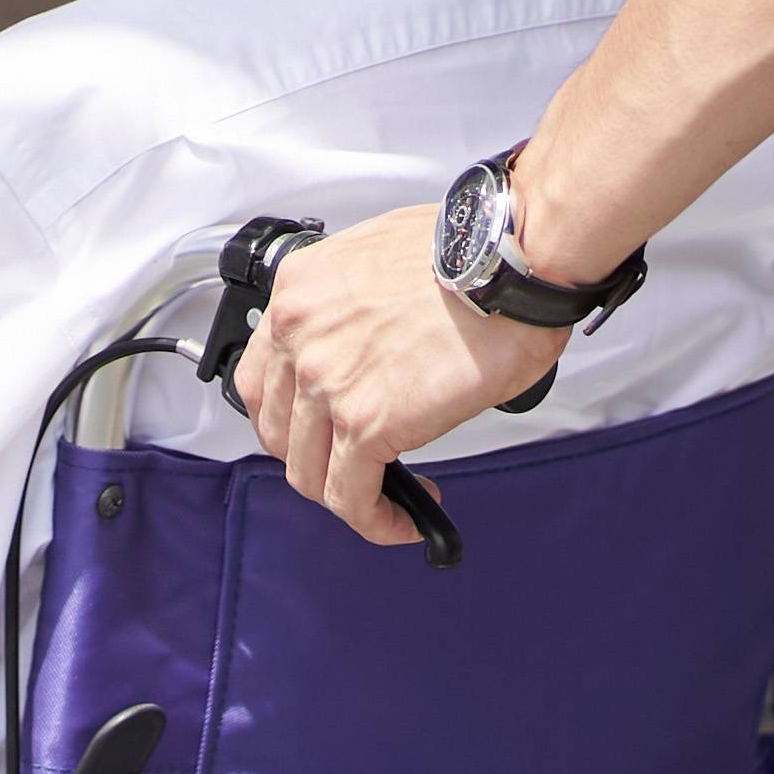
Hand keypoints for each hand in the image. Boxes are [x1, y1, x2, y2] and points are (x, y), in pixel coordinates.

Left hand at [237, 221, 562, 542]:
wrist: (511, 260)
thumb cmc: (471, 252)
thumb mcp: (380, 258)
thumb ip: (353, 306)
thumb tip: (370, 349)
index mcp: (298, 292)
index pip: (262, 379)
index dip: (291, 419)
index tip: (320, 432)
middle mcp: (297, 336)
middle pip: (278, 433)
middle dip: (316, 460)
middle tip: (356, 466)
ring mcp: (325, 383)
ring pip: (310, 473)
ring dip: (347, 495)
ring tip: (388, 495)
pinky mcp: (366, 423)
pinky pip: (352, 498)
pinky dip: (377, 521)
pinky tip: (405, 518)